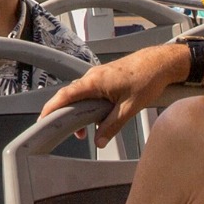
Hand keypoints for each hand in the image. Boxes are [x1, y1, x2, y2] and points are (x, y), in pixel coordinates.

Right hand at [41, 46, 176, 139]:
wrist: (160, 63)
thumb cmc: (147, 77)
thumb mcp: (129, 108)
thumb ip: (112, 125)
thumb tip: (100, 140)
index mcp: (94, 81)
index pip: (65, 95)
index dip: (51, 108)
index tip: (42, 120)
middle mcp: (93, 76)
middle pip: (70, 96)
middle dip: (66, 115)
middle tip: (65, 132)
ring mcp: (98, 76)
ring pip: (81, 95)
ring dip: (80, 112)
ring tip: (86, 131)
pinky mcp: (105, 77)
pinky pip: (90, 92)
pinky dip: (89, 106)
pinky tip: (99, 118)